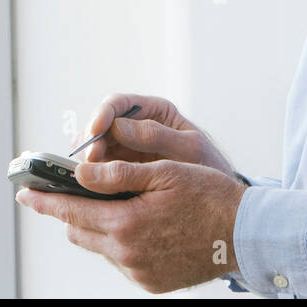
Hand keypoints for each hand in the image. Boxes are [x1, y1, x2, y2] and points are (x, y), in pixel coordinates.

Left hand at [16, 158, 246, 292]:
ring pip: (100, 246)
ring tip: (115, 204)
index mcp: (127, 223)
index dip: (44, 200)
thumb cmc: (209, 195)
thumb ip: (117, 174)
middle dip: (71, 211)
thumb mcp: (164, 171)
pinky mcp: (152, 282)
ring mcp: (139, 272)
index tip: (24, 191)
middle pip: (79, 231)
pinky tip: (140, 224)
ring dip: (98, 226)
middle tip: (72, 191)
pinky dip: (120, 242)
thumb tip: (80, 173)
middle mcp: (128, 254)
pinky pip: (122, 260)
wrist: (246, 234)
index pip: (70, 211)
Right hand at [76, 93, 239, 178]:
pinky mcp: (121, 172)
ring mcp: (126, 150)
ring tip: (88, 177)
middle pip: (99, 126)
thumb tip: (117, 126)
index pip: (118, 104)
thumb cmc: (209, 168)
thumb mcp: (189, 149)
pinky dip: (92, 177)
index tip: (95, 130)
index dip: (101, 114)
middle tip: (89, 161)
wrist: (219, 202)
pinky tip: (91, 187)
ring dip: (87, 160)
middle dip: (90, 141)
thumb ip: (157, 136)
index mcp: (154, 112)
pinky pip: (99, 170)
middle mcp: (135, 127)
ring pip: (94, 149)